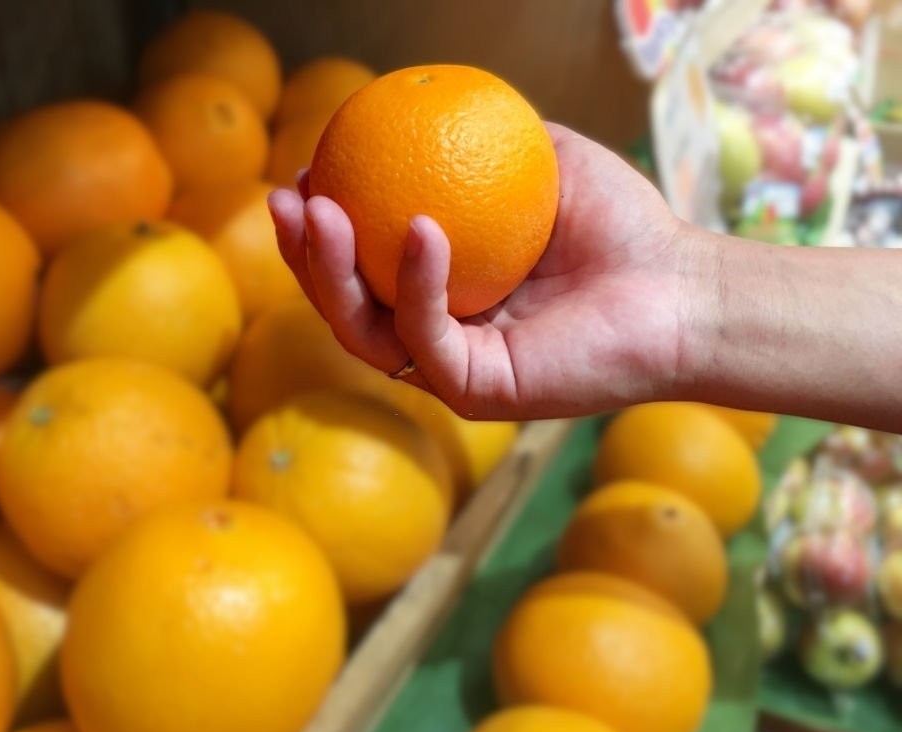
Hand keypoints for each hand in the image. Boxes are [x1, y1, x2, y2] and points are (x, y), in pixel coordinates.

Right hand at [267, 122, 692, 420]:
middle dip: (304, 255)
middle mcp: (436, 333)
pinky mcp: (477, 390)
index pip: (360, 265)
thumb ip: (476, 143)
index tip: (305, 172)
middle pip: (345, 304)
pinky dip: (418, 284)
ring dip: (331, 273)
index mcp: (440, 290)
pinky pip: (428, 338)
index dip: (321, 227)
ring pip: (365, 332)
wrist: (677, 286)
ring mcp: (451, 367)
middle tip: (287, 199)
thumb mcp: (539, 162)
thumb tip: (413, 107)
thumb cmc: (617, 225)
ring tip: (319, 211)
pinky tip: (420, 228)